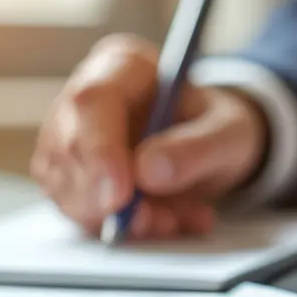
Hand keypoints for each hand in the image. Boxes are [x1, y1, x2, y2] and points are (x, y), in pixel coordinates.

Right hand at [33, 34, 268, 239]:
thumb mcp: (229, 132)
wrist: (212, 148)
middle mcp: (84, 98)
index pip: (92, 102)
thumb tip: (149, 172)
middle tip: (156, 223)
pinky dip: (122, 230)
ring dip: (120, 219)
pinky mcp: (69, 178)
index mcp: (122, 66)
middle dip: (106, 198)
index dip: (100, 150)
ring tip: (175, 220)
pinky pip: (80, 213)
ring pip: (68, 188)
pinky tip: (162, 222)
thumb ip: (196, 147)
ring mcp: (69, 139)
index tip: (120, 196)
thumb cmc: (216, 128)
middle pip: (67, 148)